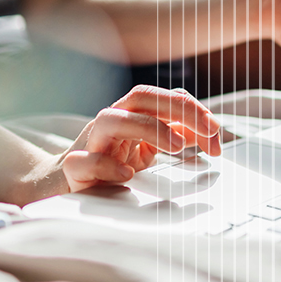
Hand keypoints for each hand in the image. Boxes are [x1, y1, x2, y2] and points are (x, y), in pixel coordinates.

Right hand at [59, 85, 221, 192]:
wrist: (65, 184)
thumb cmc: (109, 163)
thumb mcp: (147, 148)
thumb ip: (174, 136)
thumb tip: (208, 133)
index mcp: (129, 114)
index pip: (162, 97)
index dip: (192, 109)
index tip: (216, 131)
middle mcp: (110, 121)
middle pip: (141, 98)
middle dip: (178, 109)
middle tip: (208, 132)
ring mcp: (90, 142)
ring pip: (111, 120)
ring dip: (148, 128)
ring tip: (177, 146)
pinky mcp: (74, 168)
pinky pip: (85, 161)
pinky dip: (106, 164)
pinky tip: (127, 174)